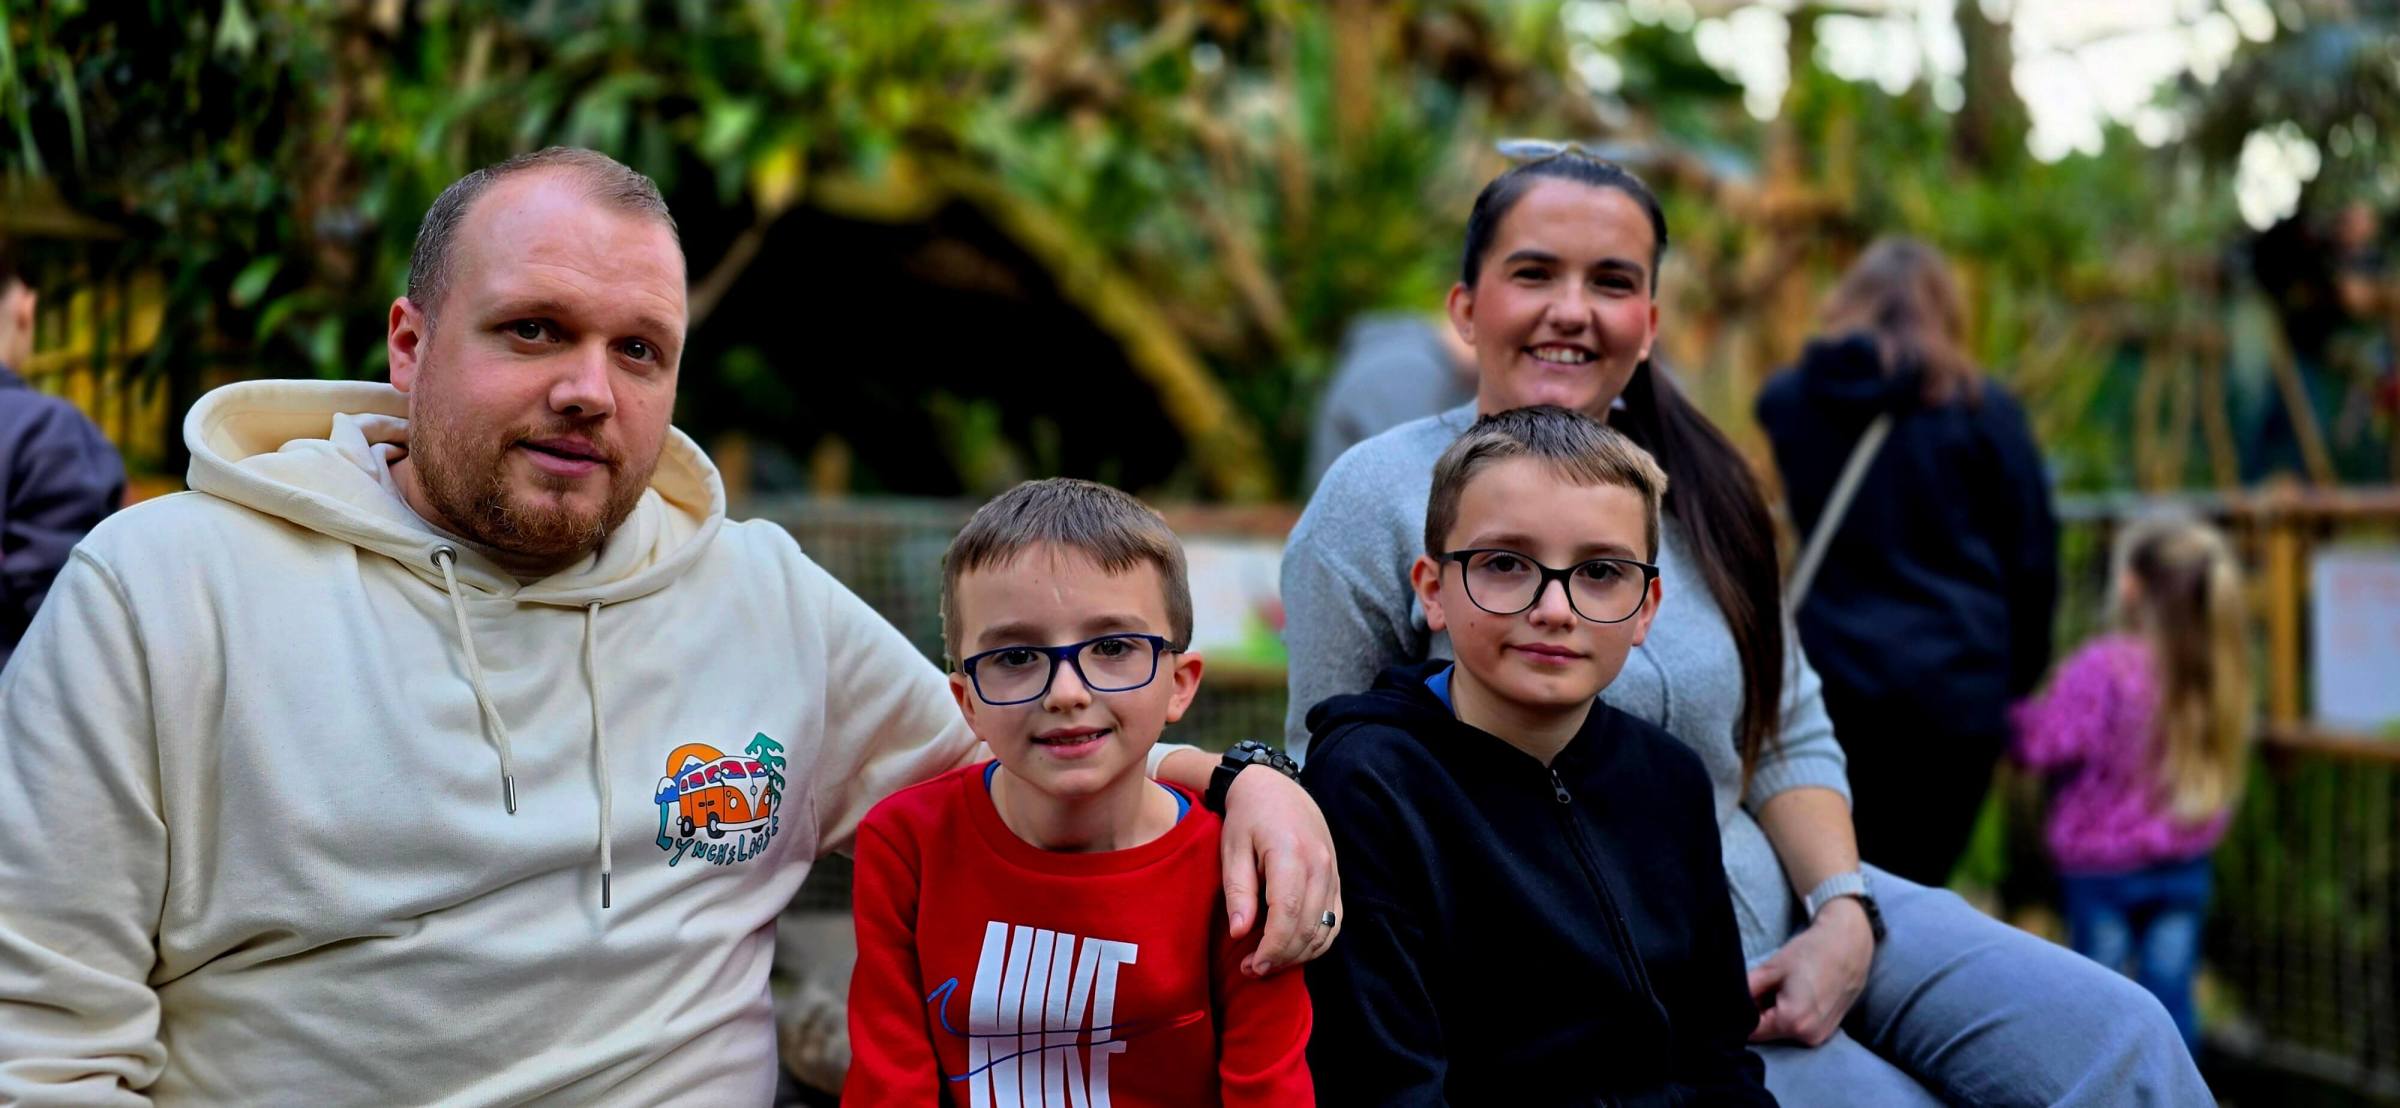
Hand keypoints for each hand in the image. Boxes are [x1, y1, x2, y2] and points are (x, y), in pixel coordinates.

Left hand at [1218, 764, 1341, 976]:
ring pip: (1325, 929)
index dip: (1273, 947)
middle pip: (1308, 926)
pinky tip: (1291, 949)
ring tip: (1267, 963)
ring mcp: (1333, 872)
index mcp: (1291, 853)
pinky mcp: (1336, 879)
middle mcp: (1320, 864)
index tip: (1253, 966)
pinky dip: (1316, 942)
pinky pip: (1334, 920)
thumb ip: (1238, 890)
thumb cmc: (1247, 817)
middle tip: (1251, 969)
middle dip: (1282, 956)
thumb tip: (1241, 934)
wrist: (1275, 787)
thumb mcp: (1232, 848)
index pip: (1288, 913)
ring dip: (1298, 954)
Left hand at [1746, 898, 1872, 1044]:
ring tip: (1784, 988)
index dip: (1742, 1014)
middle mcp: (1808, 1036)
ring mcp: (1820, 1036)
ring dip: (1776, 1014)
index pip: (1752, 1031)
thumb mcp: (1771, 969)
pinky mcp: (1827, 1031)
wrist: (1849, 944)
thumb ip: (1746, 991)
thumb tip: (1728, 1004)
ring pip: (1782, 1031)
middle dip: (1760, 1013)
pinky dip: (1792, 1015)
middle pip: (1768, 1032)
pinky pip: (1799, 1028)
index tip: (1744, 996)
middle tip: (1766, 987)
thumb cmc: (1811, 952)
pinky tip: (1797, 993)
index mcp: (1792, 1022)